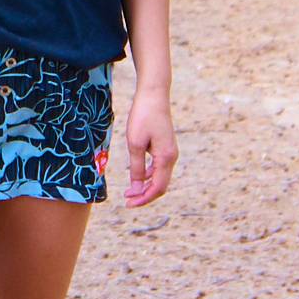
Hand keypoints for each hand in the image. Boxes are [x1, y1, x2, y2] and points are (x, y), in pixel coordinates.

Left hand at [123, 86, 176, 207]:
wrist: (153, 94)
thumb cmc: (143, 116)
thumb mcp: (135, 143)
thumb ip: (136, 167)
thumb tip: (136, 188)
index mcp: (166, 158)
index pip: (157, 187)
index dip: (143, 198)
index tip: (129, 204)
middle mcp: (171, 157)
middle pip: (160, 185)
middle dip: (145, 195)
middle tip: (127, 200)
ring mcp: (169, 152)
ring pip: (159, 176)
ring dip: (145, 185)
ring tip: (129, 191)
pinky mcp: (165, 146)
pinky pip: (158, 167)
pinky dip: (147, 174)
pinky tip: (136, 175)